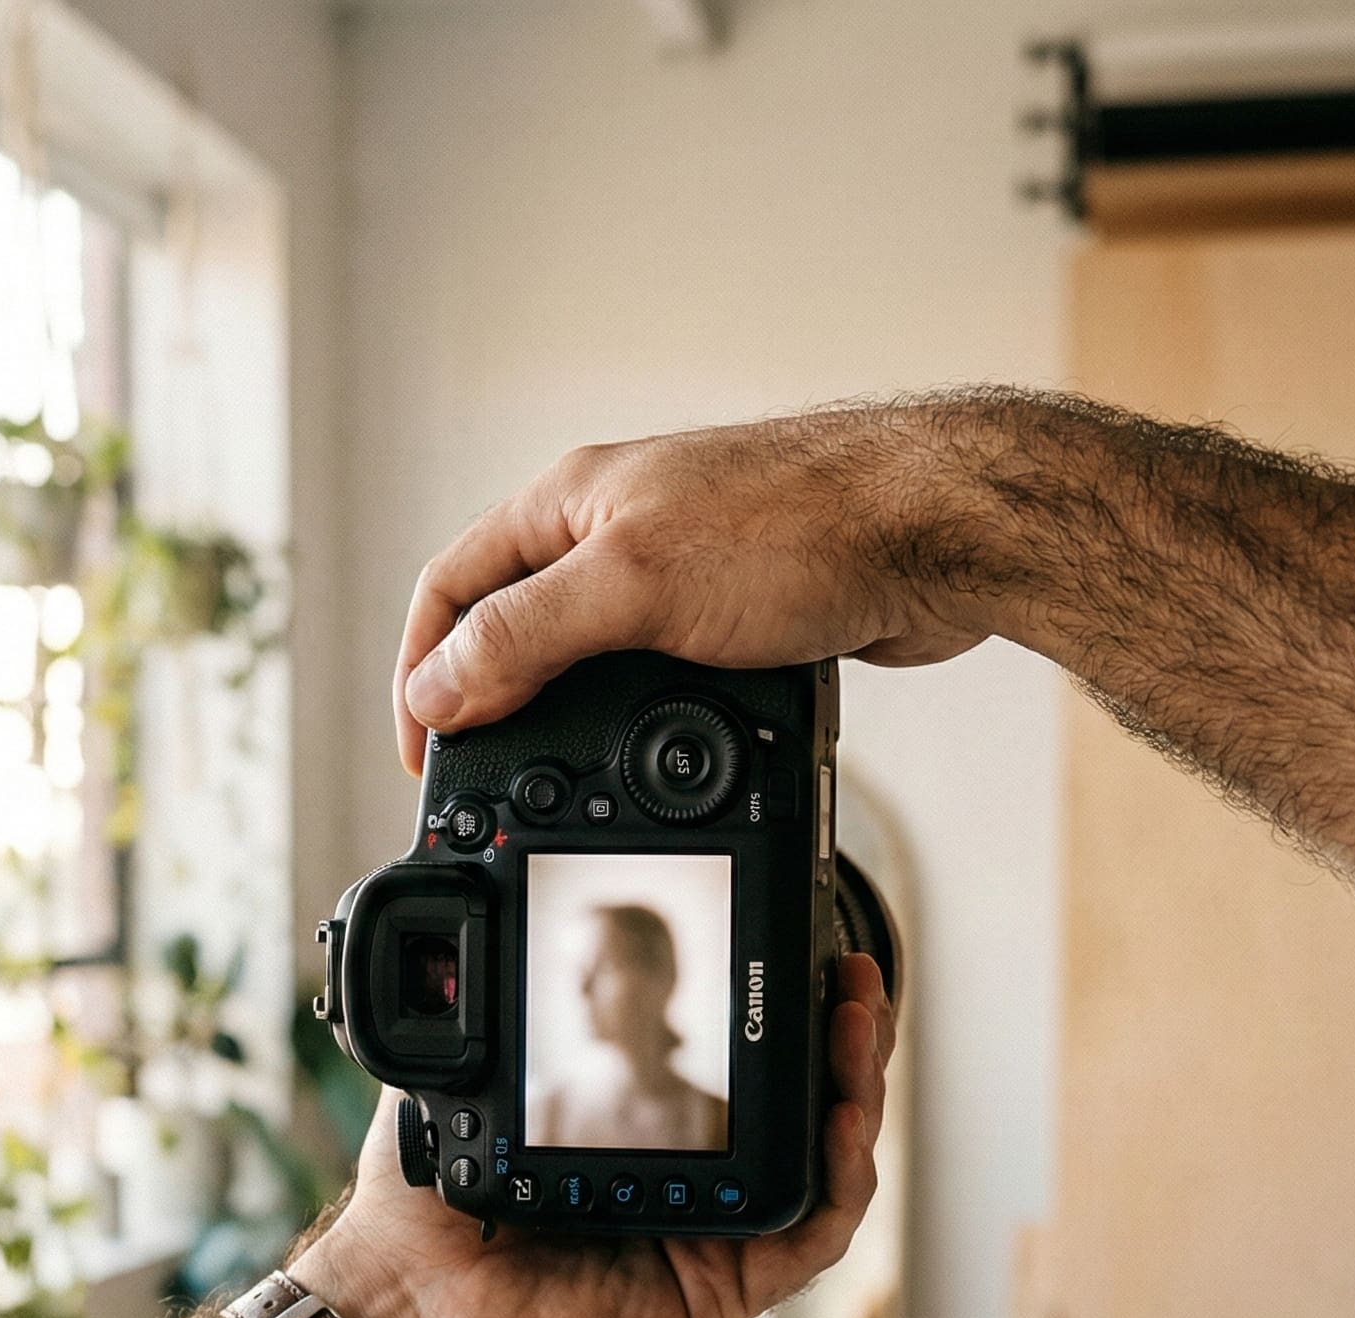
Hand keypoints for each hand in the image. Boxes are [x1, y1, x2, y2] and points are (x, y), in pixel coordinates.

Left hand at [292, 955, 894, 1317]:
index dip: (785, 1022)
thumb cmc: (425, 1219)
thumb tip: (487, 948)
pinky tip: (842, 1115)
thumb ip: (491, 1024)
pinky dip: (841, 1175)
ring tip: (863, 1018)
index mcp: (643, 1146)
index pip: (744, 1079)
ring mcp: (715, 1245)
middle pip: (804, 1113)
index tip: (802, 956)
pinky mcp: (722, 1293)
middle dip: (843, 1040)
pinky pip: (812, 1235)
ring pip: (825, 1166)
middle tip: (857, 975)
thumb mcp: (467, 1087)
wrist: (403, 1312)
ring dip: (858, 1090)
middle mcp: (694, 1194)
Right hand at [391, 402, 996, 774]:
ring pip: (584, 653)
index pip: (452, 587)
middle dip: (483, 697)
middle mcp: (614, 529)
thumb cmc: (800, 526)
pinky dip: (632, 720)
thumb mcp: (633, 587)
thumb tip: (436, 691)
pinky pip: (652, 675)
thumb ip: (525, 637)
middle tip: (477, 778)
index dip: (421, 672)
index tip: (421, 752)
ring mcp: (675, 571)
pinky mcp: (733, 615)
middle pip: (510, 621)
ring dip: (557, 714)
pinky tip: (644, 760)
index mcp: (569, 502)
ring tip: (547, 779)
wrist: (933, 535)